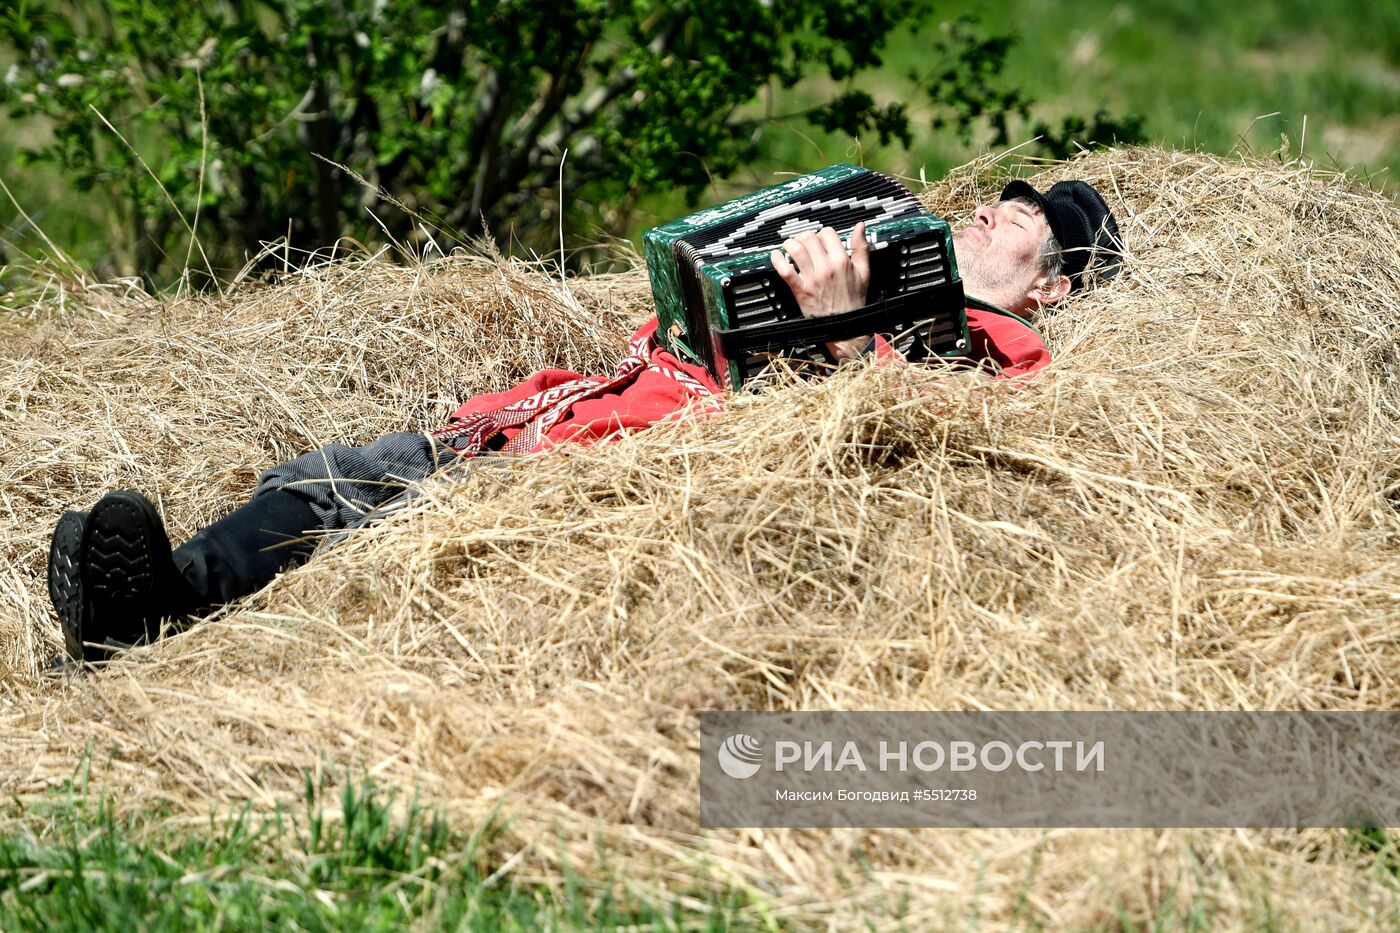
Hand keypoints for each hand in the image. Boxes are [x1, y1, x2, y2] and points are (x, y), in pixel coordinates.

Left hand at [770, 221, 871, 360]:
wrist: (844, 325)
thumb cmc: (853, 300)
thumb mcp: (864, 272)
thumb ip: (861, 247)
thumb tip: (860, 227)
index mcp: (841, 261)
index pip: (827, 233)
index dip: (823, 234)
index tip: (821, 240)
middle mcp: (826, 267)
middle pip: (809, 237)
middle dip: (804, 236)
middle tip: (803, 242)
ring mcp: (812, 278)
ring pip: (795, 250)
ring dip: (789, 244)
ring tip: (789, 246)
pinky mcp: (800, 290)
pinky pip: (785, 271)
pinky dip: (778, 261)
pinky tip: (776, 257)